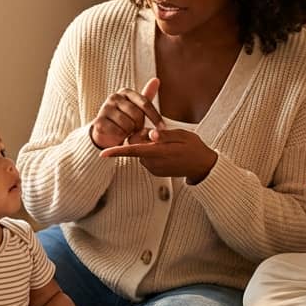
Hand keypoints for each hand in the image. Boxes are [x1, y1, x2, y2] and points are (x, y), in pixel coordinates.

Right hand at [91, 78, 164, 149]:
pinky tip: (118, 136)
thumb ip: (147, 96)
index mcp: (126, 92)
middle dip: (140, 126)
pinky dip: (121, 138)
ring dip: (130, 133)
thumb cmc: (125, 119)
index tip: (162, 128)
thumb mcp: (137, 108)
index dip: (155, 117)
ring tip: (126, 132)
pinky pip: (118, 132)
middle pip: (137, 115)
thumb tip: (156, 80)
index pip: (145, 103)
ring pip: (128, 125)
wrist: (105, 133)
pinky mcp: (98, 122)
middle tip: (135, 130)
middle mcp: (114, 97)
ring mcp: (105, 109)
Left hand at [98, 127, 217, 181]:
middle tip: (160, 134)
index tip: (103, 153)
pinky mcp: (155, 171)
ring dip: (148, 145)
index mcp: (159, 153)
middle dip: (142, 138)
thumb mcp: (182, 136)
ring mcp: (154, 169)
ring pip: (141, 152)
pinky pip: (147, 158)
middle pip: (137, 147)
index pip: (133, 151)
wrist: (202, 166)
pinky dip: (152, 152)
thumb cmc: (193, 148)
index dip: (117, 151)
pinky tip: (166, 150)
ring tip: (166, 143)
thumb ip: (165, 134)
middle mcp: (154, 163)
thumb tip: (151, 134)